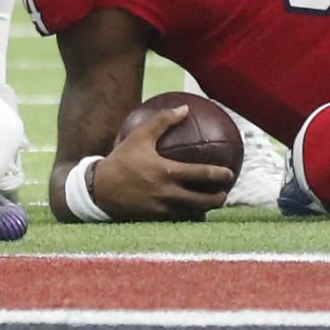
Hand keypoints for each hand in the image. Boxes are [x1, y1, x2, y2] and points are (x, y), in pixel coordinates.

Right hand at [90, 106, 235, 220]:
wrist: (99, 189)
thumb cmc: (122, 159)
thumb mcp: (140, 135)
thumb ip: (163, 120)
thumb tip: (184, 108)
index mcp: (167, 172)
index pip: (201, 175)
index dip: (219, 175)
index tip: (230, 174)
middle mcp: (167, 194)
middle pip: (201, 201)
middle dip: (217, 200)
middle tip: (225, 194)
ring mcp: (161, 210)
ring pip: (191, 214)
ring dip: (204, 210)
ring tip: (212, 205)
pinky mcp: (154, 220)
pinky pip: (177, 220)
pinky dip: (188, 217)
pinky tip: (192, 214)